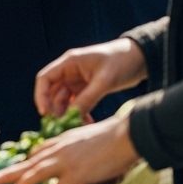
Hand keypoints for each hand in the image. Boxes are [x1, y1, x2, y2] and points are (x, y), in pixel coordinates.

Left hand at [0, 112, 138, 183]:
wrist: (125, 135)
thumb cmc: (112, 137)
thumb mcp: (86, 139)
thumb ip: (75, 151)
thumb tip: (71, 164)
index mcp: (61, 141)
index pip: (39, 153)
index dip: (27, 163)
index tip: (16, 168)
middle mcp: (59, 150)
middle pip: (31, 163)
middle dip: (12, 172)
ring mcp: (66, 162)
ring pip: (37, 174)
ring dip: (22, 183)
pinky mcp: (76, 174)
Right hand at [34, 38, 148, 118]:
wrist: (141, 58)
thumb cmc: (121, 61)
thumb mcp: (104, 80)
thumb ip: (88, 98)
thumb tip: (72, 115)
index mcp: (69, 63)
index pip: (45, 79)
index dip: (41, 96)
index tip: (45, 113)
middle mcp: (70, 72)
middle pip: (53, 92)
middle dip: (56, 109)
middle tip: (62, 125)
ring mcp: (78, 81)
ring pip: (65, 100)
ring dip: (69, 113)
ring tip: (78, 125)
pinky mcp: (88, 88)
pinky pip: (78, 103)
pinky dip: (80, 113)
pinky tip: (87, 122)